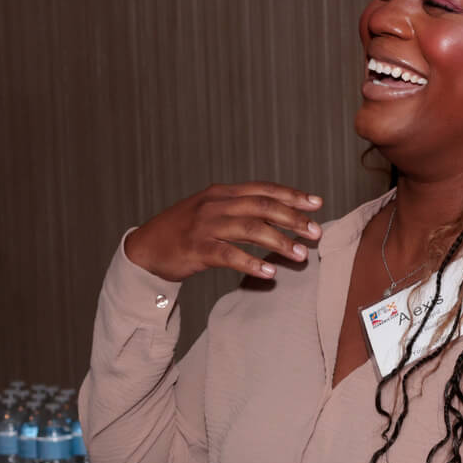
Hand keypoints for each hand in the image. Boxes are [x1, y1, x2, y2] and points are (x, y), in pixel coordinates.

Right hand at [124, 182, 322, 283]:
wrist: (146, 248)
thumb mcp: (210, 211)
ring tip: (300, 255)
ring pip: (250, 229)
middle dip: (293, 219)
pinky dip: (251, 263)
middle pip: (262, 207)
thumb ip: (239, 210)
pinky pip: (229, 255)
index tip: (317, 203)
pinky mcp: (197, 249)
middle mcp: (215, 204)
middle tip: (316, 232)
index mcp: (221, 193)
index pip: (263, 189)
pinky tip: (269, 273)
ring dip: (279, 242)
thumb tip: (278, 217)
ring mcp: (205, 226)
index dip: (292, 195)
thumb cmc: (183, 231)